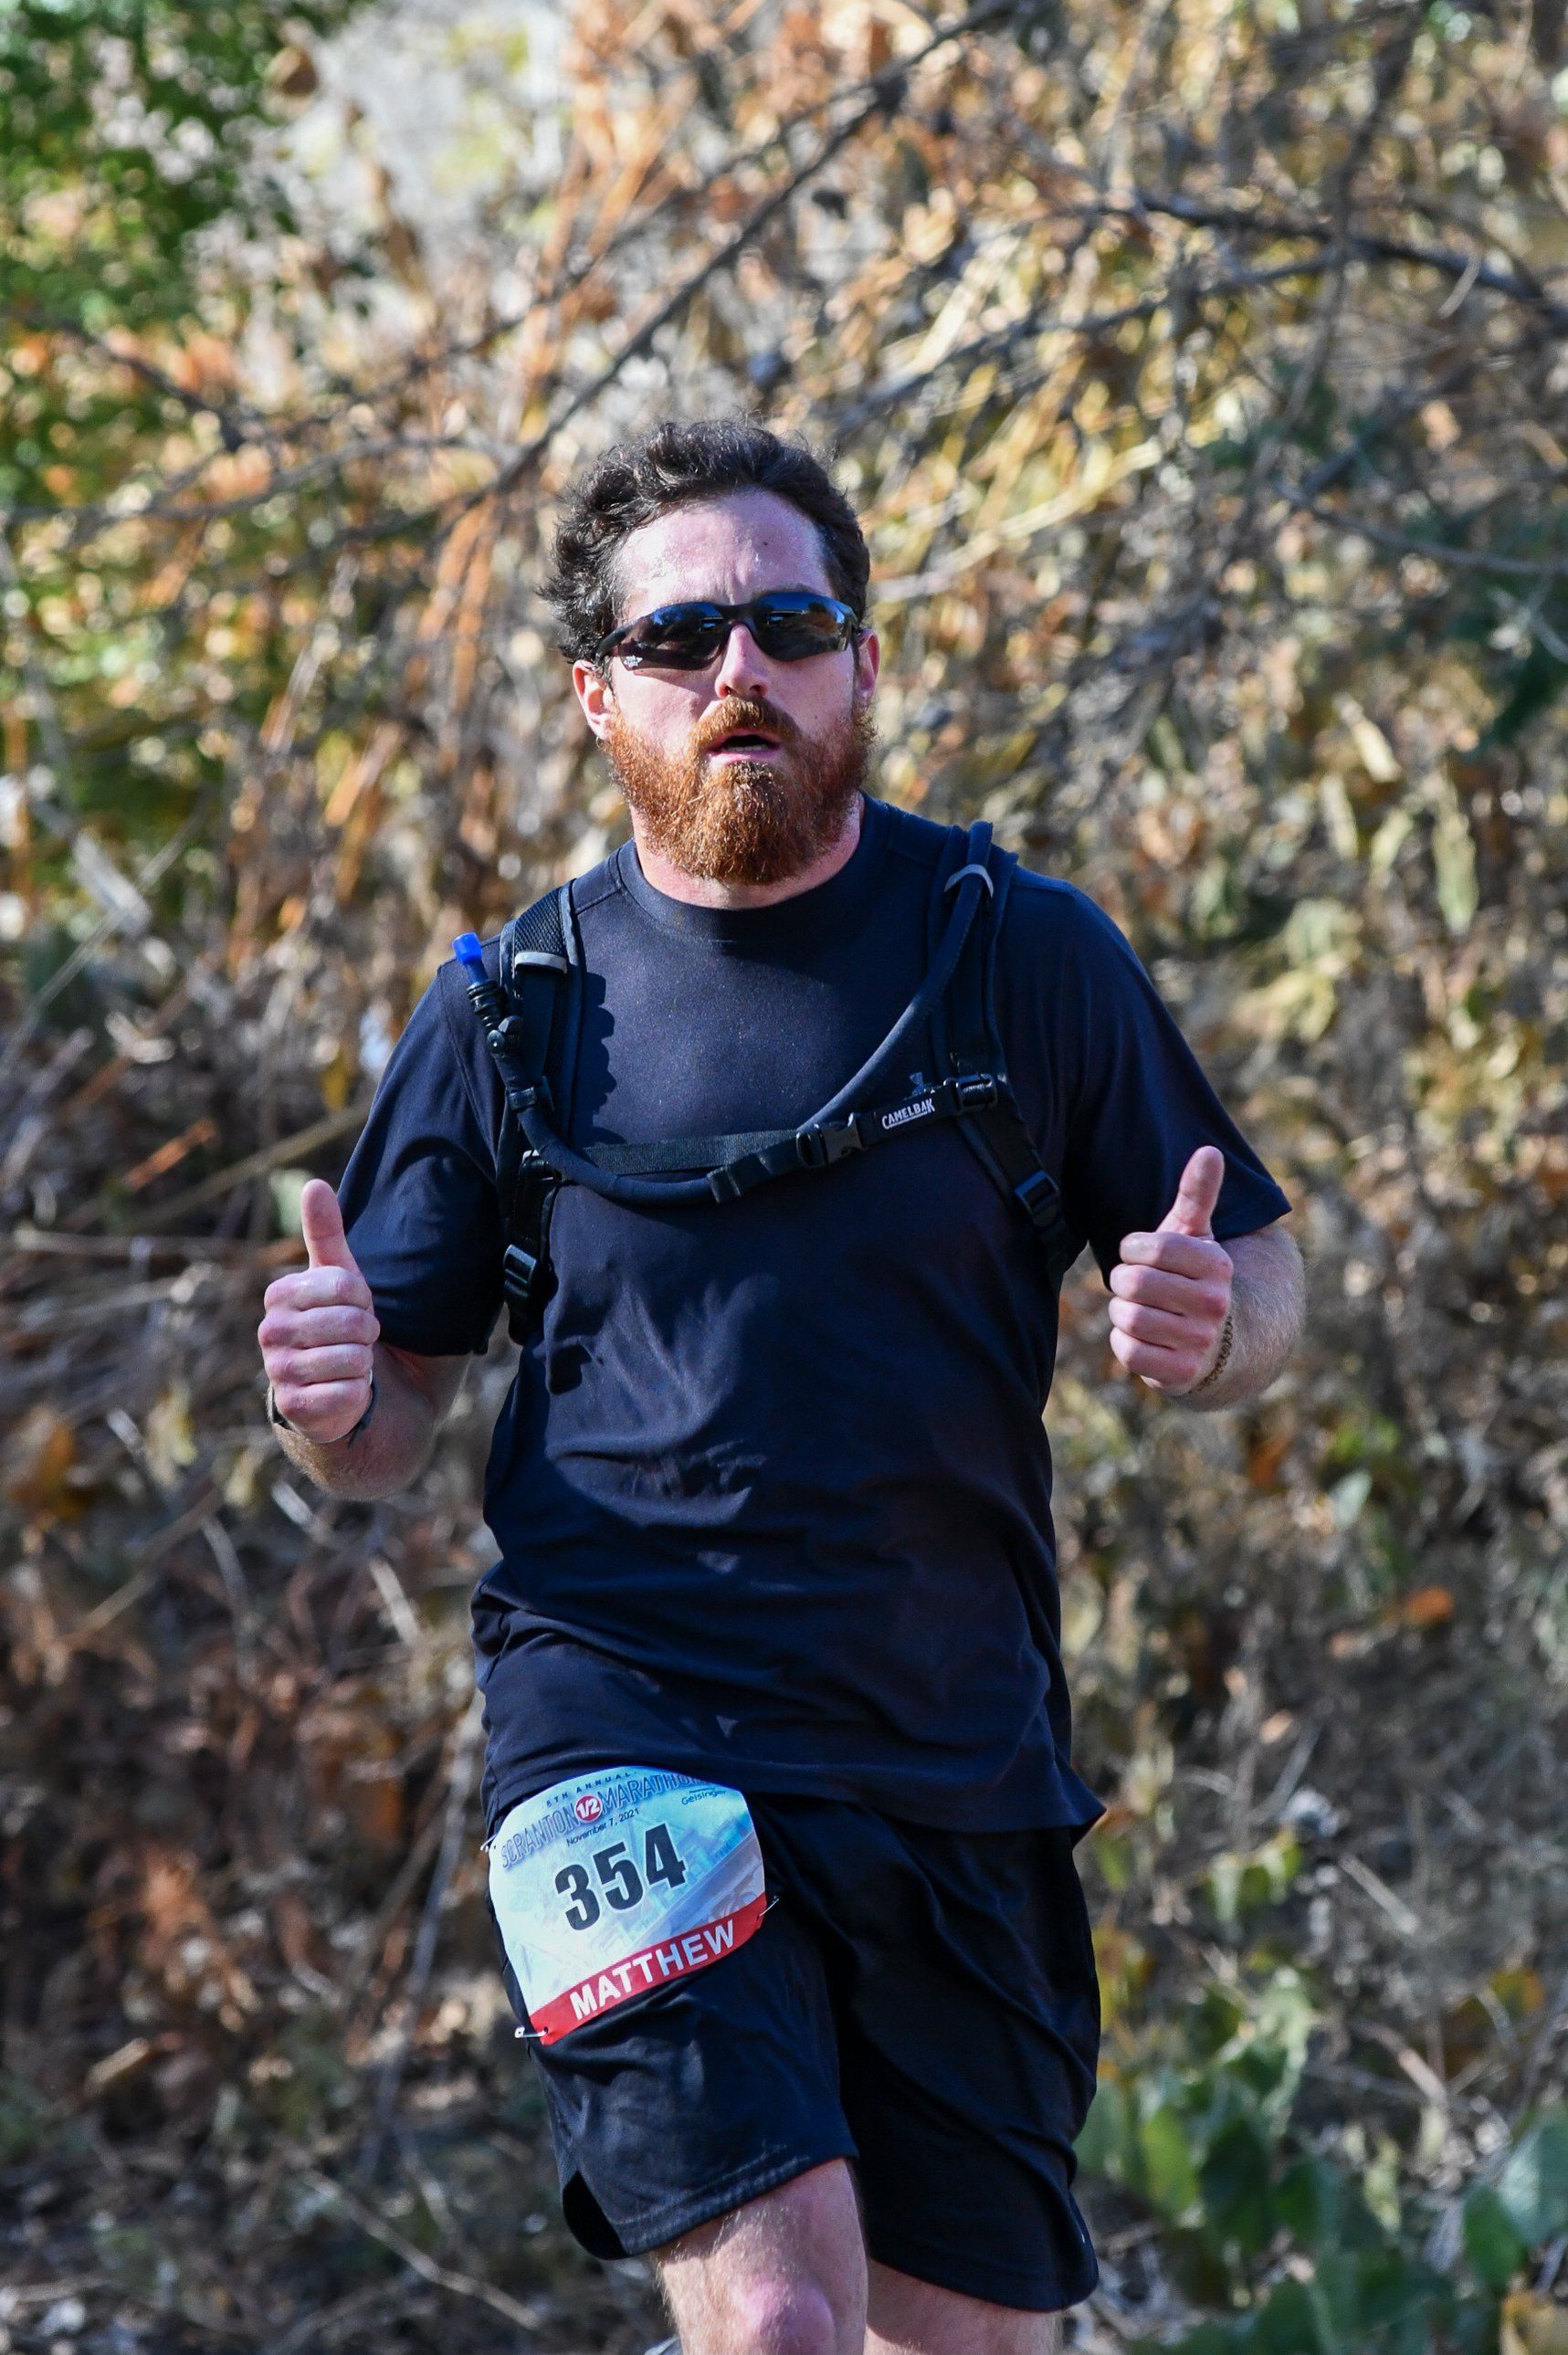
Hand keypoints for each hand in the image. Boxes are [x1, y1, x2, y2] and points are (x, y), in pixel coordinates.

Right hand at [258, 1179, 378, 1442]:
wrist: (335, 1388)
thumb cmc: (337, 1326)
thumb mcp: (337, 1277)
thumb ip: (326, 1232)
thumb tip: (314, 1184)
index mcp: (279, 1296)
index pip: (346, 1286)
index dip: (364, 1301)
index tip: (355, 1309)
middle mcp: (270, 1333)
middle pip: (351, 1323)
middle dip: (367, 1333)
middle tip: (356, 1340)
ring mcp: (278, 1372)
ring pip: (353, 1359)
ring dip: (364, 1364)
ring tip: (349, 1364)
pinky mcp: (294, 1409)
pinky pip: (349, 1394)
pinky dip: (360, 1393)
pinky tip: (346, 1392)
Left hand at [1109, 1146, 1233, 1394]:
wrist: (1214, 1343)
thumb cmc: (1191, 1277)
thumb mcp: (1195, 1235)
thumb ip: (1197, 1194)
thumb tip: (1210, 1150)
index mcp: (1217, 1265)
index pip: (1153, 1247)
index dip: (1133, 1248)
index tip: (1139, 1252)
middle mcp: (1215, 1304)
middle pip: (1134, 1283)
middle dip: (1123, 1281)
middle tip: (1134, 1284)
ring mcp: (1199, 1342)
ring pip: (1128, 1317)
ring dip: (1122, 1311)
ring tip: (1139, 1309)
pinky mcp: (1180, 1374)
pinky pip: (1128, 1352)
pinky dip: (1124, 1342)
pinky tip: (1141, 1336)